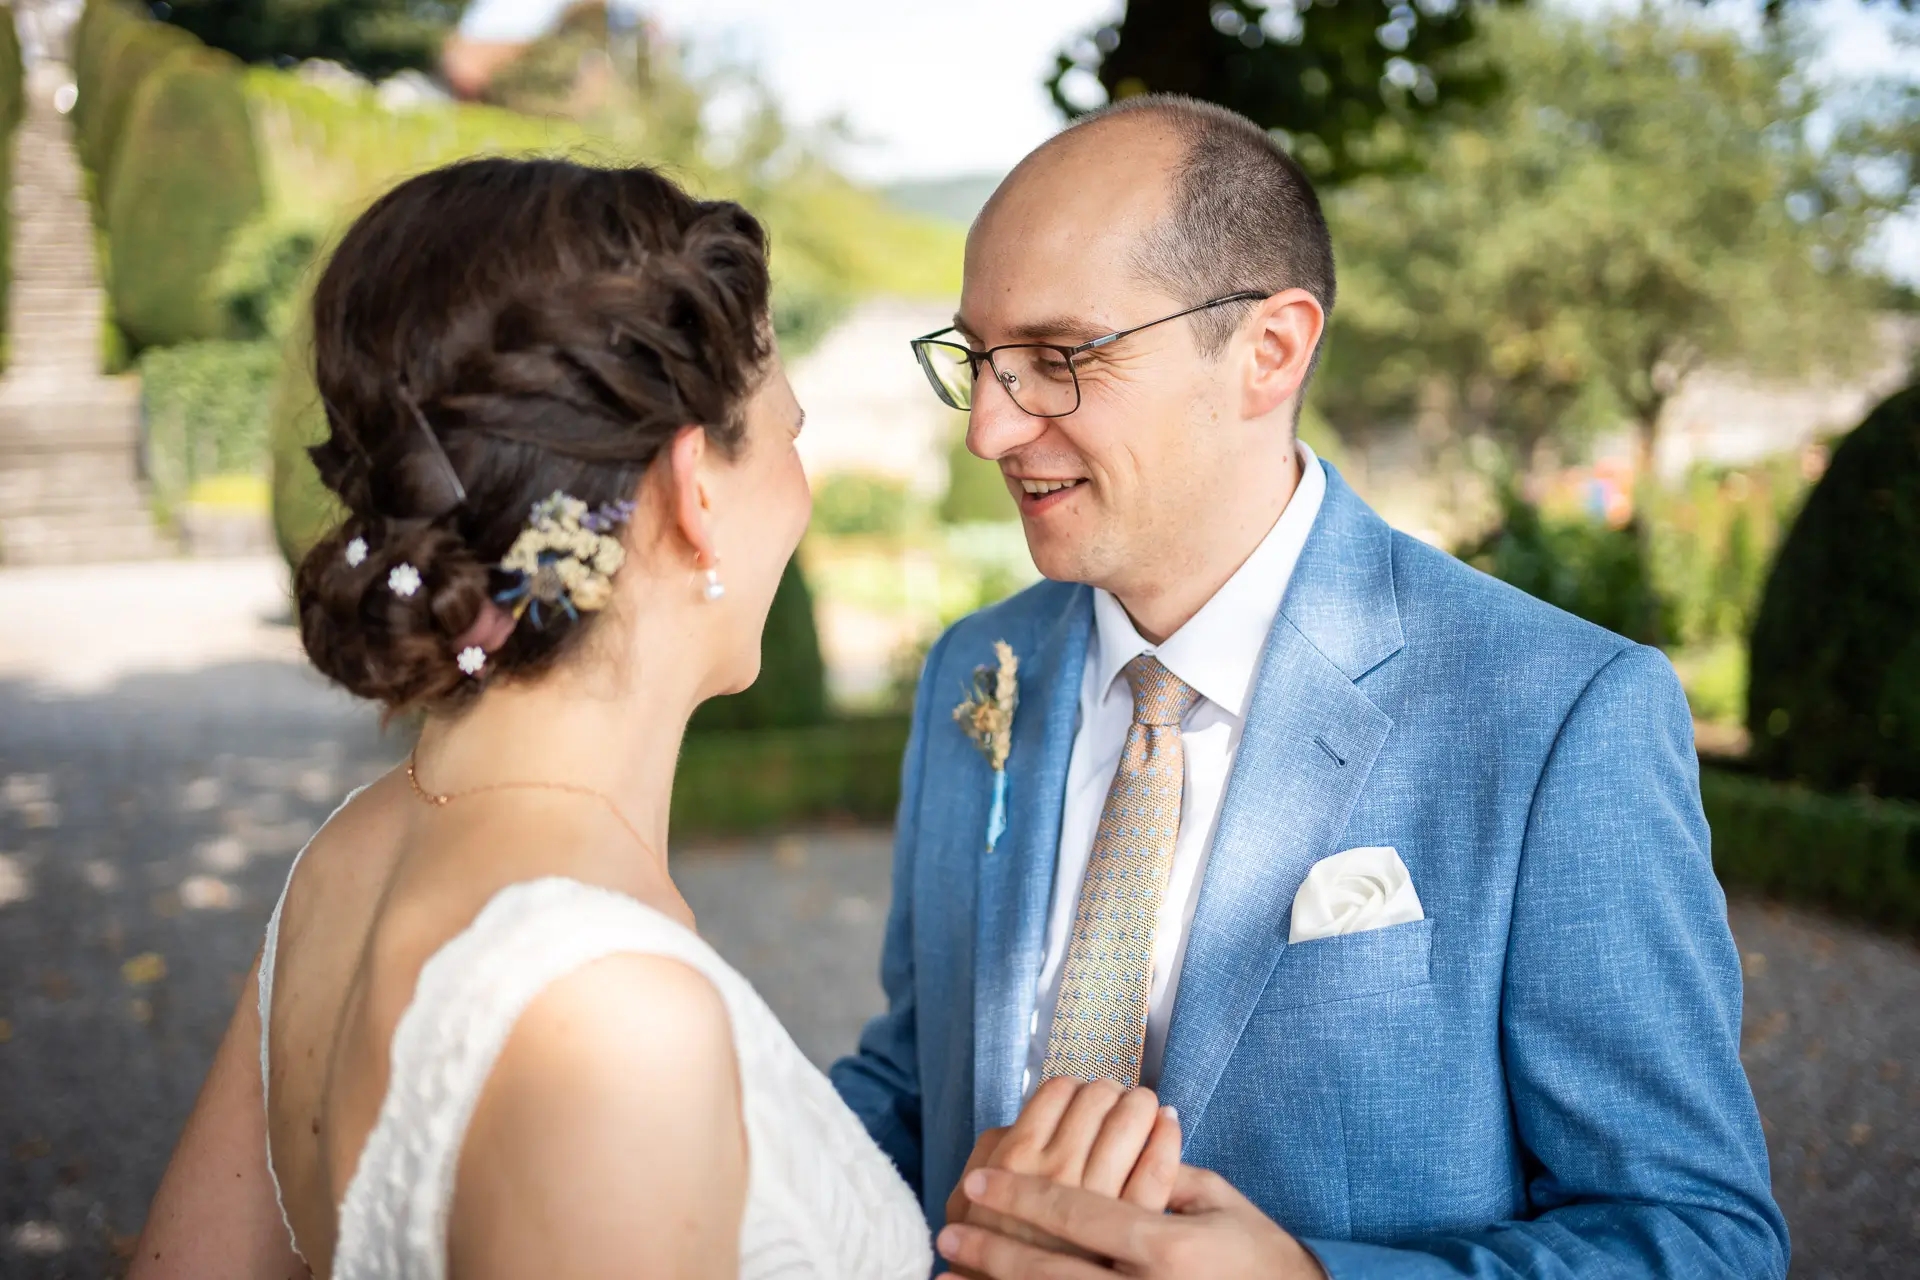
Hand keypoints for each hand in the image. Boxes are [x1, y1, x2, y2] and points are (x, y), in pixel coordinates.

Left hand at [936, 1163, 1328, 1278]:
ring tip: (952, 1270)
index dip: (1021, 1198)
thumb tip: (1113, 1141)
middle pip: (1049, 1269)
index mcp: (1166, 1246)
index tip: (978, 1184)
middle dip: (992, 1250)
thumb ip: (1162, 1171)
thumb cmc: (1259, 1255)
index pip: (1077, 1214)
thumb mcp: (1218, 1203)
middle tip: (949, 1230)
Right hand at [946, 1079, 1181, 1275]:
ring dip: (1139, 1105)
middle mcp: (1056, 1170)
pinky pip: (1159, 1165)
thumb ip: (999, 1149)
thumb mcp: (970, 1194)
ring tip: (1141, 1110)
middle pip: (1096, 1099)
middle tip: (1114, 1102)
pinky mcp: (1133, 1227)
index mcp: (1016, 1157)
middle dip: (1109, 1093)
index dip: (1075, 1088)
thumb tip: (1039, 1115)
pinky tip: (1167, 1125)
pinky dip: (1166, 1136)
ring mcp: (1098, 1199)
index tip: (1083, 1099)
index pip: (1058, 1091)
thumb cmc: (996, 1243)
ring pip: (1130, 1120)